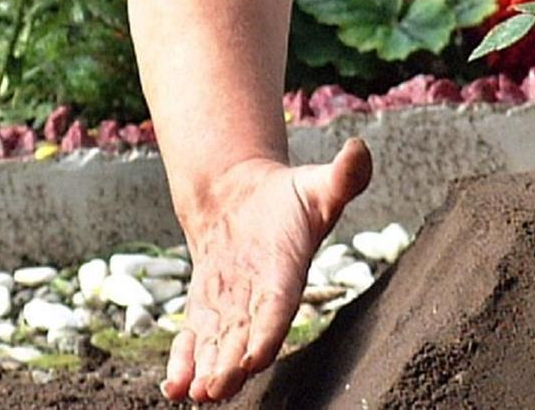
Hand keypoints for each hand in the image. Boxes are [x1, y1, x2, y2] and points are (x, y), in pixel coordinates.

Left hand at [161, 138, 373, 402]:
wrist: (251, 201)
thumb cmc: (292, 196)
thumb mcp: (319, 184)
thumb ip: (343, 177)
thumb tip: (361, 149)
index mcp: (287, 275)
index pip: (277, 309)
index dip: (266, 333)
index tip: (255, 357)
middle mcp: (260, 301)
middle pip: (244, 339)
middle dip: (230, 366)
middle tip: (215, 391)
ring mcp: (231, 308)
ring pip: (218, 346)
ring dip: (207, 371)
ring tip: (195, 396)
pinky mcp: (206, 308)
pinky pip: (194, 339)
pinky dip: (183, 362)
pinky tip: (173, 386)